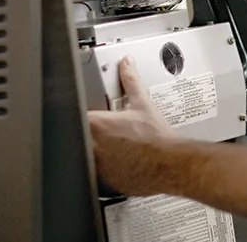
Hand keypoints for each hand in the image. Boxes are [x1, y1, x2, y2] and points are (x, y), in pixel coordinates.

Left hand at [88, 56, 177, 196]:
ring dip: (96, 152)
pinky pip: (98, 175)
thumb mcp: (143, 104)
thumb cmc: (157, 138)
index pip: (76, 115)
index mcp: (97, 124)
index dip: (83, 115)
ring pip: (87, 157)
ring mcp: (98, 166)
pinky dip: (105, 169)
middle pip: (78, 138)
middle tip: (107, 133)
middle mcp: (93, 146)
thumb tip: (127, 64)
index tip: (92, 117)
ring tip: (116, 149)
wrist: (170, 164)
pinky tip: (120, 163)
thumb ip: (131, 81)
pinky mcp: (105, 182)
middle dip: (89, 134)